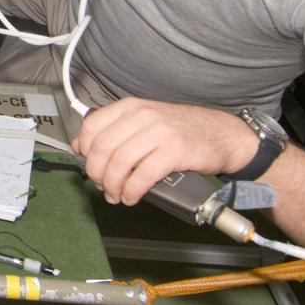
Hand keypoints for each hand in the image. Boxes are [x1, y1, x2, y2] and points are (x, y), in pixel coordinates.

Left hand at [72, 98, 258, 205]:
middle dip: (97, 173)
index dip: (85, 152)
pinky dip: (132, 191)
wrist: (223, 134)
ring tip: (117, 195)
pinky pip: (143, 175)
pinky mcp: (176, 151)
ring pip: (120, 163)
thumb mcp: (144, 122)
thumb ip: (114, 130)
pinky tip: (132, 197)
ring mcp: (160, 132)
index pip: (92, 127)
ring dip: (113, 186)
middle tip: (103, 187)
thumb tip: (81, 146)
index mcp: (130, 107)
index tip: (90, 167)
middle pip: (103, 148)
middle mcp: (142, 116)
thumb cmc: (181, 130)